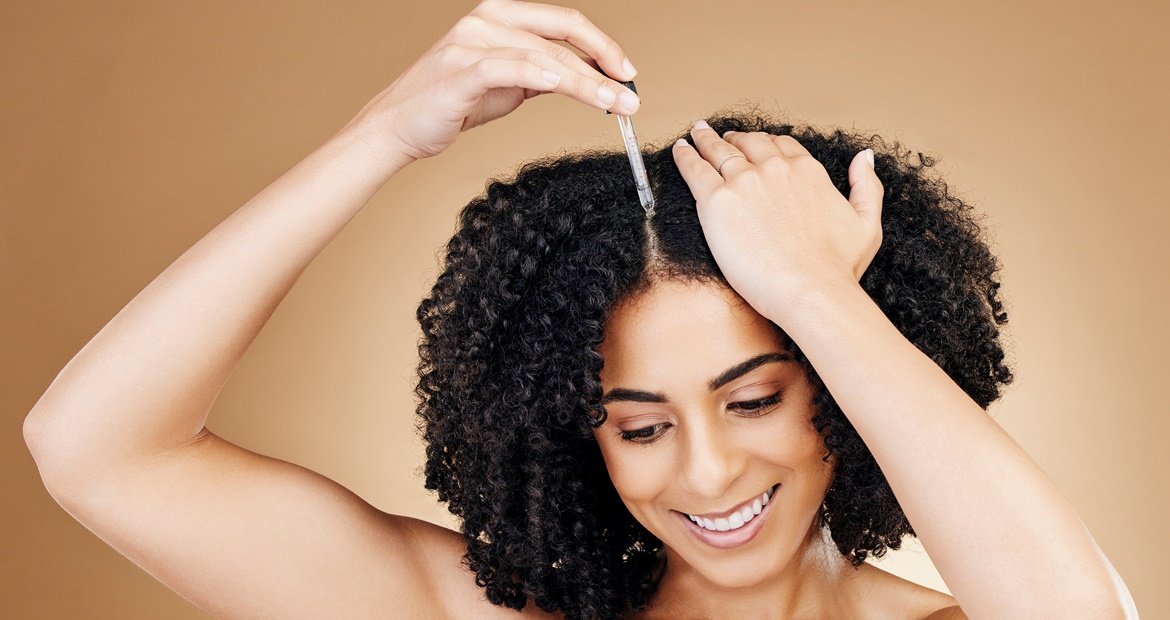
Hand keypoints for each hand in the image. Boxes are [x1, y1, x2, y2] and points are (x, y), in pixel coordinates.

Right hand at [349, 0, 639, 163]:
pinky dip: (538, 75)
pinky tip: (564, 85)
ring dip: (585, 82)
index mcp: (500, 15)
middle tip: (631, 93)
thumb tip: (583, 76)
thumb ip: (540, 73)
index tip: (628, 72)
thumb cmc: (449, 104)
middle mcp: (486, 21)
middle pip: (561, 35)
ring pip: (543, 57)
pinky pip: (508, 68)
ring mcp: (471, 43)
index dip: (602, 45)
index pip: (564, 22)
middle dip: (604, 65)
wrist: (398, 126)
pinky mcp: (459, 72)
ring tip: (614, 103)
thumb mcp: (506, 84)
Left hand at [671, 122, 884, 321]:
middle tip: (721, 138)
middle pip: (748, 143)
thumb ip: (867, 186)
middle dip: (734, 139)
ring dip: (705, 140)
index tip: (756, 145)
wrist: (810, 291)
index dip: (766, 143)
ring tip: (695, 134)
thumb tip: (864, 157)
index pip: (782, 145)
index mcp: (807, 171)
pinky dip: (684, 156)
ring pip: (718, 151)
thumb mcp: (866, 223)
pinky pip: (694, 169)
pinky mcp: (717, 201)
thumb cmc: (837, 269)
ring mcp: (744, 182)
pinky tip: (679, 150)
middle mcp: (775, 169)